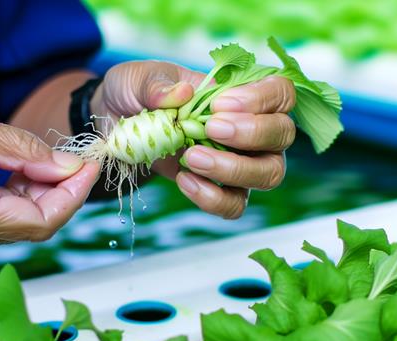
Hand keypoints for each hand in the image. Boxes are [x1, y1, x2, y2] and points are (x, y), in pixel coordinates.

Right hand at [0, 100, 99, 249]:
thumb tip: (68, 165)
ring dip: (45, 193)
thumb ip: (22, 149)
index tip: (89, 165)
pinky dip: (24, 194)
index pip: (40, 221)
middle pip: (36, 226)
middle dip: (63, 193)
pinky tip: (28, 168)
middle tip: (78, 158)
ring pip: (23, 223)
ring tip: (52, 158)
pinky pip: (6, 217)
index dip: (72, 195)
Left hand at [91, 61, 295, 218]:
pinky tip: (184, 181)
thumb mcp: (137, 79)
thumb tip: (183, 94)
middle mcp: (252, 129)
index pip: (280, 93)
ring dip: (235, 169)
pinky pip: (235, 204)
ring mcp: (241, 162)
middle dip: (252, 134)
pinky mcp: (221, 189)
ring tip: (192, 158)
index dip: (260, 99)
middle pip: (283, 134)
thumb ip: (157, 84)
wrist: (114, 125)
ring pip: (269, 173)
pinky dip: (213, 198)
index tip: (219, 104)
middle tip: (209, 129)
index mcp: (242, 93)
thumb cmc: (136, 94)